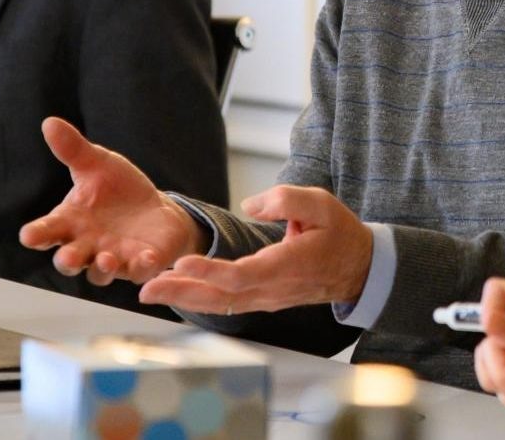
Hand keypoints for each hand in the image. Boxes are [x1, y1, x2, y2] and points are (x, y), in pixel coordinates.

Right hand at [18, 117, 203, 285]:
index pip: (47, 231)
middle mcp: (87, 246)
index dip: (37, 235)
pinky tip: (146, 259)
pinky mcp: (140, 264)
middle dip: (68, 261)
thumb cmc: (118, 190)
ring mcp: (113, 259)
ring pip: (100, 273)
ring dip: (102, 269)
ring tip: (107, 259)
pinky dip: (141, 268)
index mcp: (70, 222)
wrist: (156, 209)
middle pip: (69, 261)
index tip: (29, 236)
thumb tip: (50, 122)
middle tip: (69, 258)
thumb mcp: (98, 165)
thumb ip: (73, 150)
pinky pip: (138, 272)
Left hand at [138, 185, 373, 314]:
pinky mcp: (262, 299)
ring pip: (220, 304)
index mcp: (287, 265)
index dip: (210, 271)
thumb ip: (286, 200)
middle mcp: (273, 289)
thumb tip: (250, 206)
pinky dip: (199, 299)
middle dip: (182, 292)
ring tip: (150, 291)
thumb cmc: (339, 234)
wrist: (358, 268)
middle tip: (146, 288)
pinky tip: (178, 292)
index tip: (182, 262)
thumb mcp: (322, 203)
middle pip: (221, 297)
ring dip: (184, 298)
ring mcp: (267, 298)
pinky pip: (227, 303)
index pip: (242, 275)